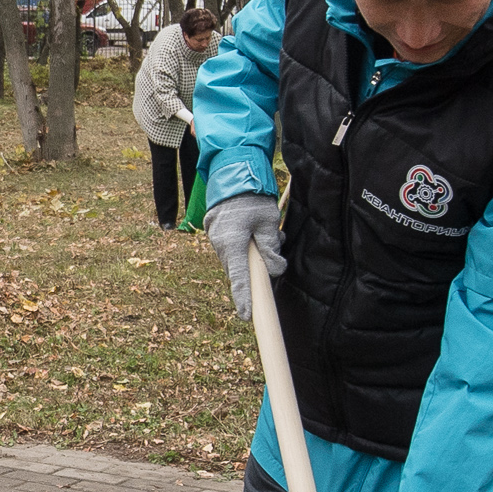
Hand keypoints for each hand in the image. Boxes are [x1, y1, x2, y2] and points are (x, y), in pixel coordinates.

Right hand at [207, 191, 285, 318]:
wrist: (231, 175)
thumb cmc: (251, 198)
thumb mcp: (268, 221)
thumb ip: (271, 247)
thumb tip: (275, 269)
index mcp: (233, 244)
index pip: (240, 279)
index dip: (245, 299)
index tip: (247, 317)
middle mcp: (221, 246)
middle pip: (240, 270)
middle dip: (258, 267)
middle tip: (274, 247)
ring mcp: (217, 241)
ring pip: (239, 259)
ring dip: (254, 253)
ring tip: (268, 232)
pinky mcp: (218, 235)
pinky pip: (235, 249)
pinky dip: (248, 245)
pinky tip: (257, 229)